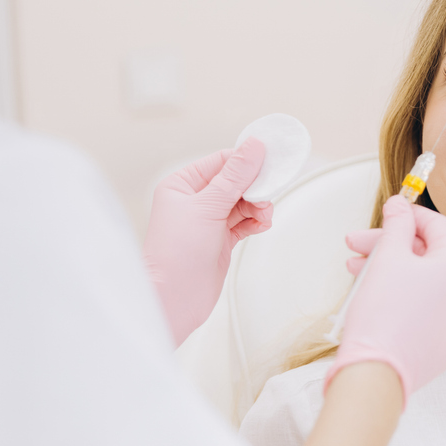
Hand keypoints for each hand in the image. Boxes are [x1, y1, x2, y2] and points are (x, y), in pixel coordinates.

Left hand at [143, 139, 273, 345]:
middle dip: (255, 187)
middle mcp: (194, 200)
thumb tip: (254, 145)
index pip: (221, 162)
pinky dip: (255, 222)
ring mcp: (208, 221)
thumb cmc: (176, 253)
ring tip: (263, 215)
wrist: (174, 299)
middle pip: (235, 182)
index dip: (246, 162)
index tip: (270, 163)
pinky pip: (244, 222)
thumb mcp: (208, 206)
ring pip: (243, 203)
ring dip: (258, 206)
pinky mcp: (220, 240)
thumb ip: (234, 176)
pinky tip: (260, 225)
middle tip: (267, 195)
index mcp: (182, 185)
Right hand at [326, 196, 445, 404]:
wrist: (379, 373)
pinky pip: (431, 308)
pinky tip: (377, 294)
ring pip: (429, 283)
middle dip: (391, 246)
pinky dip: (407, 297)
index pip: (439, 226)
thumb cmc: (384, 314)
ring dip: (394, 271)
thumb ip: (396, 226)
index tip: (387, 213)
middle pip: (431, 255)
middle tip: (357, 245)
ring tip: (356, 271)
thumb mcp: (388, 258)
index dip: (409, 216)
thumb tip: (400, 205)